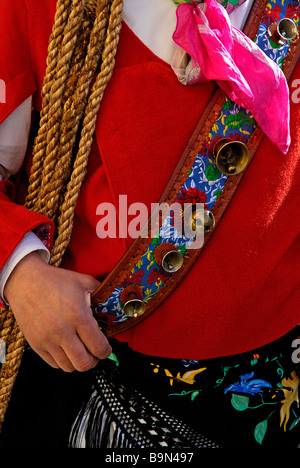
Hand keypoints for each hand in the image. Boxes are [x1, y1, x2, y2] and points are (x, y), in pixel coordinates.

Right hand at [4, 252, 111, 371]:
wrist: (25, 281)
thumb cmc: (56, 280)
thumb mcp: (83, 281)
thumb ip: (102, 294)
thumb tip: (116, 302)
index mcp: (78, 316)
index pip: (98, 347)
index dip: (106, 351)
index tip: (106, 347)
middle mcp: (63, 331)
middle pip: (84, 363)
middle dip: (94, 360)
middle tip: (95, 352)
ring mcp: (47, 340)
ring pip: (69, 367)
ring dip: (78, 361)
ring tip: (80, 350)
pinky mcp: (35, 344)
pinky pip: (53, 363)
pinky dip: (63, 360)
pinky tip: (66, 348)